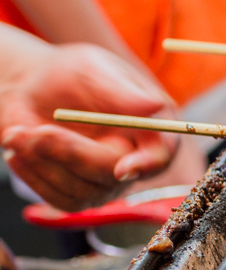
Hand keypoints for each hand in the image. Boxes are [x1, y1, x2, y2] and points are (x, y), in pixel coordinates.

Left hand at [0, 40, 177, 210]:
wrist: (33, 89)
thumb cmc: (70, 74)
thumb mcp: (94, 70)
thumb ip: (122, 91)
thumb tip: (155, 105)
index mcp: (151, 127)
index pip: (161, 154)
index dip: (147, 164)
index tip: (123, 168)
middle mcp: (135, 159)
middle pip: (115, 176)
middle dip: (74, 154)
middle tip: (40, 131)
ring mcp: (107, 182)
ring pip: (83, 191)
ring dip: (45, 161)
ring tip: (20, 132)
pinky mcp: (78, 194)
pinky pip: (58, 199)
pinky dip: (32, 174)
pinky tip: (20, 147)